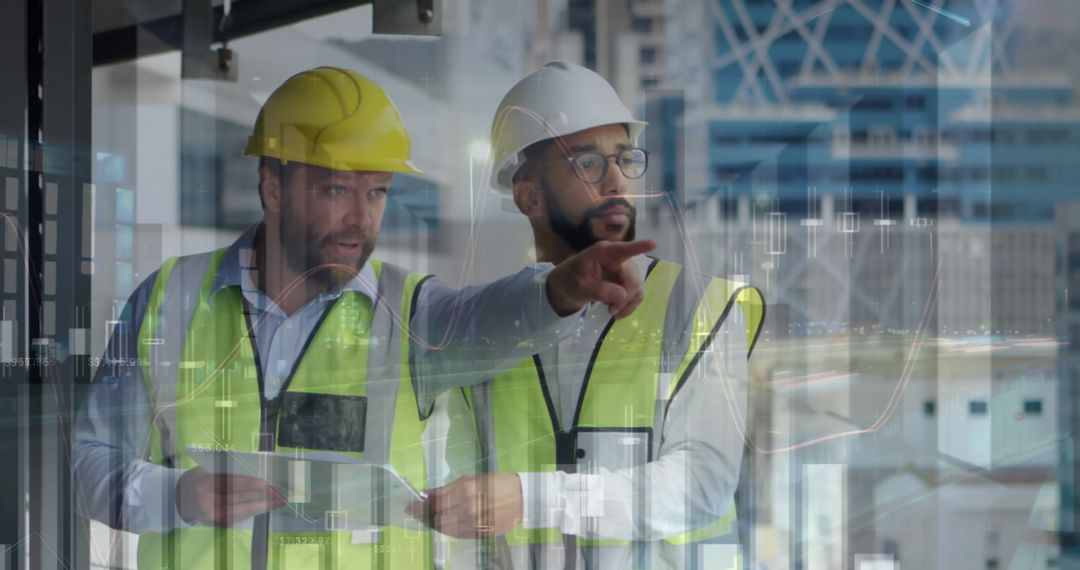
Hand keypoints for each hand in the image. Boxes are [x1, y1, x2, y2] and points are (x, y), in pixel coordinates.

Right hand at [175, 467, 286, 525]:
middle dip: (261, 496)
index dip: (248, 484)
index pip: (229, 482)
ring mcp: (210, 515)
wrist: (180, 498)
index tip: (265, 483)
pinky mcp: (216, 523)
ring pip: (241, 510)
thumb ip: (226, 470)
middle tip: (280, 493)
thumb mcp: (207, 469)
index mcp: (203, 482)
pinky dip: (254, 511)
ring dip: (262, 506)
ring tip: (279, 501)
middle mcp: (206, 501)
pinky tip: (266, 507)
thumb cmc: (199, 478)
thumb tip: (255, 471)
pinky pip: (239, 517)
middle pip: (238, 498)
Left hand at [405, 473, 522, 538]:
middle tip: (415, 512)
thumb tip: (426, 493)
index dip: (420, 506)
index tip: (409, 506)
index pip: (435, 503)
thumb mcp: (470, 479)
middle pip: (437, 518)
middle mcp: (467, 510)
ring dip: (434, 523)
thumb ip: (447, 488)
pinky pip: (456, 534)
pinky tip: (443, 524)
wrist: (520, 498)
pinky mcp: (479, 534)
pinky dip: (446, 529)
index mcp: (464, 492)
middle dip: (424, 516)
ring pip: (445, 528)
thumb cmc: (495, 483)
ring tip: (428, 518)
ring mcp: (473, 524)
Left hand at [546, 240, 655, 318]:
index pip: (623, 250)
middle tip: (610, 310)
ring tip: (611, 312)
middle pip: (633, 278)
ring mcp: (623, 270)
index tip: (653, 243)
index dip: (639, 247)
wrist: (565, 288)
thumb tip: (622, 295)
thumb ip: (599, 290)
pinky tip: (617, 313)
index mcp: (604, 253)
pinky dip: (629, 306)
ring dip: (627, 303)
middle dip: (625, 297)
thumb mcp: (579, 287)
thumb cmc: (569, 280)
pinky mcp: (625, 282)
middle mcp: (618, 258)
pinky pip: (636, 294)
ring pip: (637, 288)